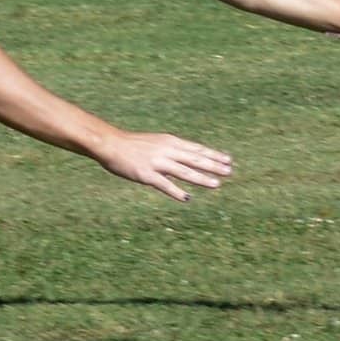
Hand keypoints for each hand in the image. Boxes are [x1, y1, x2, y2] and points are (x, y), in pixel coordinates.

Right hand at [97, 130, 232, 201]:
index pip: (196, 149)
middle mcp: (166, 150)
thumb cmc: (131, 144)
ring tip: (216, 184)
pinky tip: (187, 198)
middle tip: (229, 171)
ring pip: (184, 171)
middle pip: (194, 159)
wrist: (110, 144)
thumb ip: (170, 151)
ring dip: (201, 178)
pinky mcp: (146, 174)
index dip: (213, 155)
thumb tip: (185, 158)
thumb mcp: (155, 142)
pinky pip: (164, 184)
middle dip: (213, 166)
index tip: (228, 159)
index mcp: (169, 141)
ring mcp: (157, 162)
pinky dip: (177, 192)